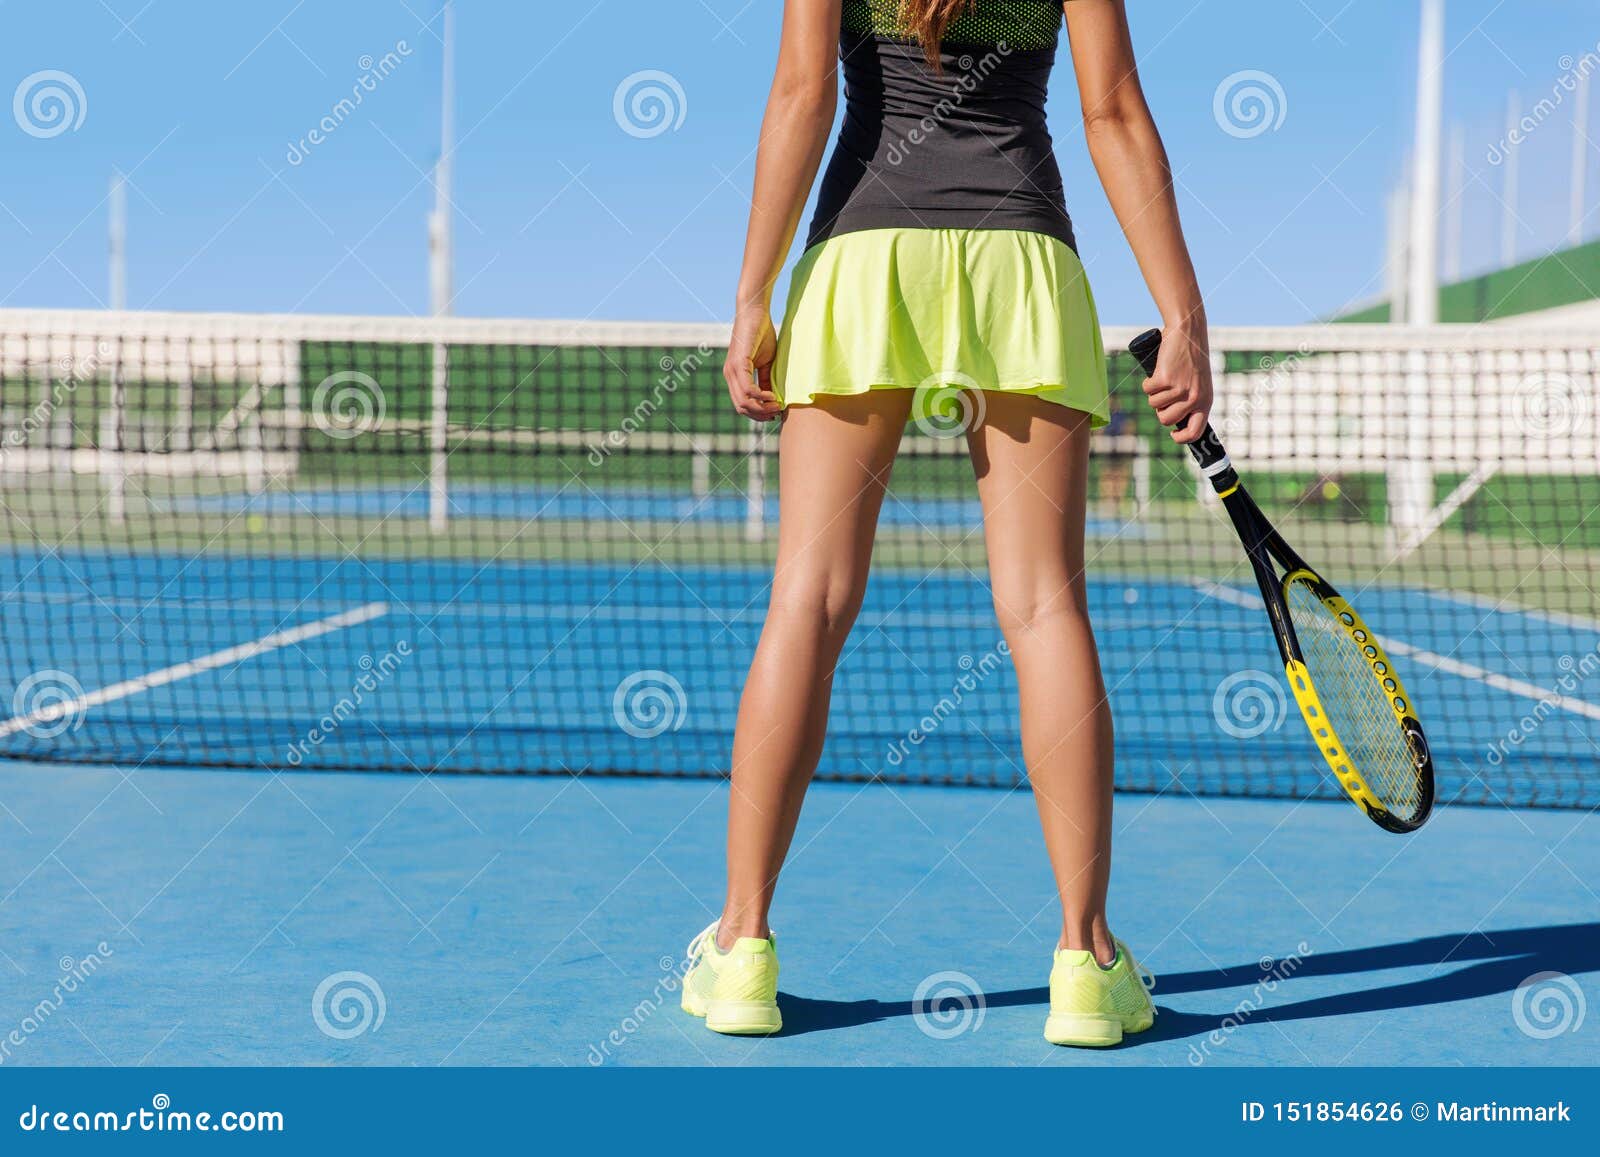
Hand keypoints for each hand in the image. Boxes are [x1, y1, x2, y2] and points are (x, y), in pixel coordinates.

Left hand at [723, 306, 780, 421]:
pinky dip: (761, 397)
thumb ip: (767, 380)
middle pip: (742, 408)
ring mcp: (732, 370)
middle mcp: (730, 375)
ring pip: (744, 402)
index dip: (758, 413)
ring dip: (762, 408)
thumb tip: (773, 399)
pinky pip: (748, 389)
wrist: (755, 312)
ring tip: (777, 405)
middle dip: (760, 415)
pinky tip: (773, 396)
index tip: (775, 413)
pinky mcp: (739, 363)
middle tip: (777, 412)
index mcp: (734, 376)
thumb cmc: (761, 334)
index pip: (742, 405)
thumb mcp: (766, 362)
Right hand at [1142, 327, 1213, 442]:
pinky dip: (1148, 381)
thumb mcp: (1198, 383)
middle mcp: (1194, 398)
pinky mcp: (1165, 379)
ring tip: (1164, 377)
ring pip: (1154, 405)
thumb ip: (1191, 401)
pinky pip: (1147, 390)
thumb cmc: (1191, 359)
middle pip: (1166, 420)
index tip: (1173, 433)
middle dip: (1160, 409)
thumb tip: (1172, 421)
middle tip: (1164, 393)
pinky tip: (1158, 370)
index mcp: (1205, 401)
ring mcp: (1179, 389)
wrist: (1188, 333)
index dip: (1181, 438)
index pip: (1194, 432)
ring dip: (1154, 393)